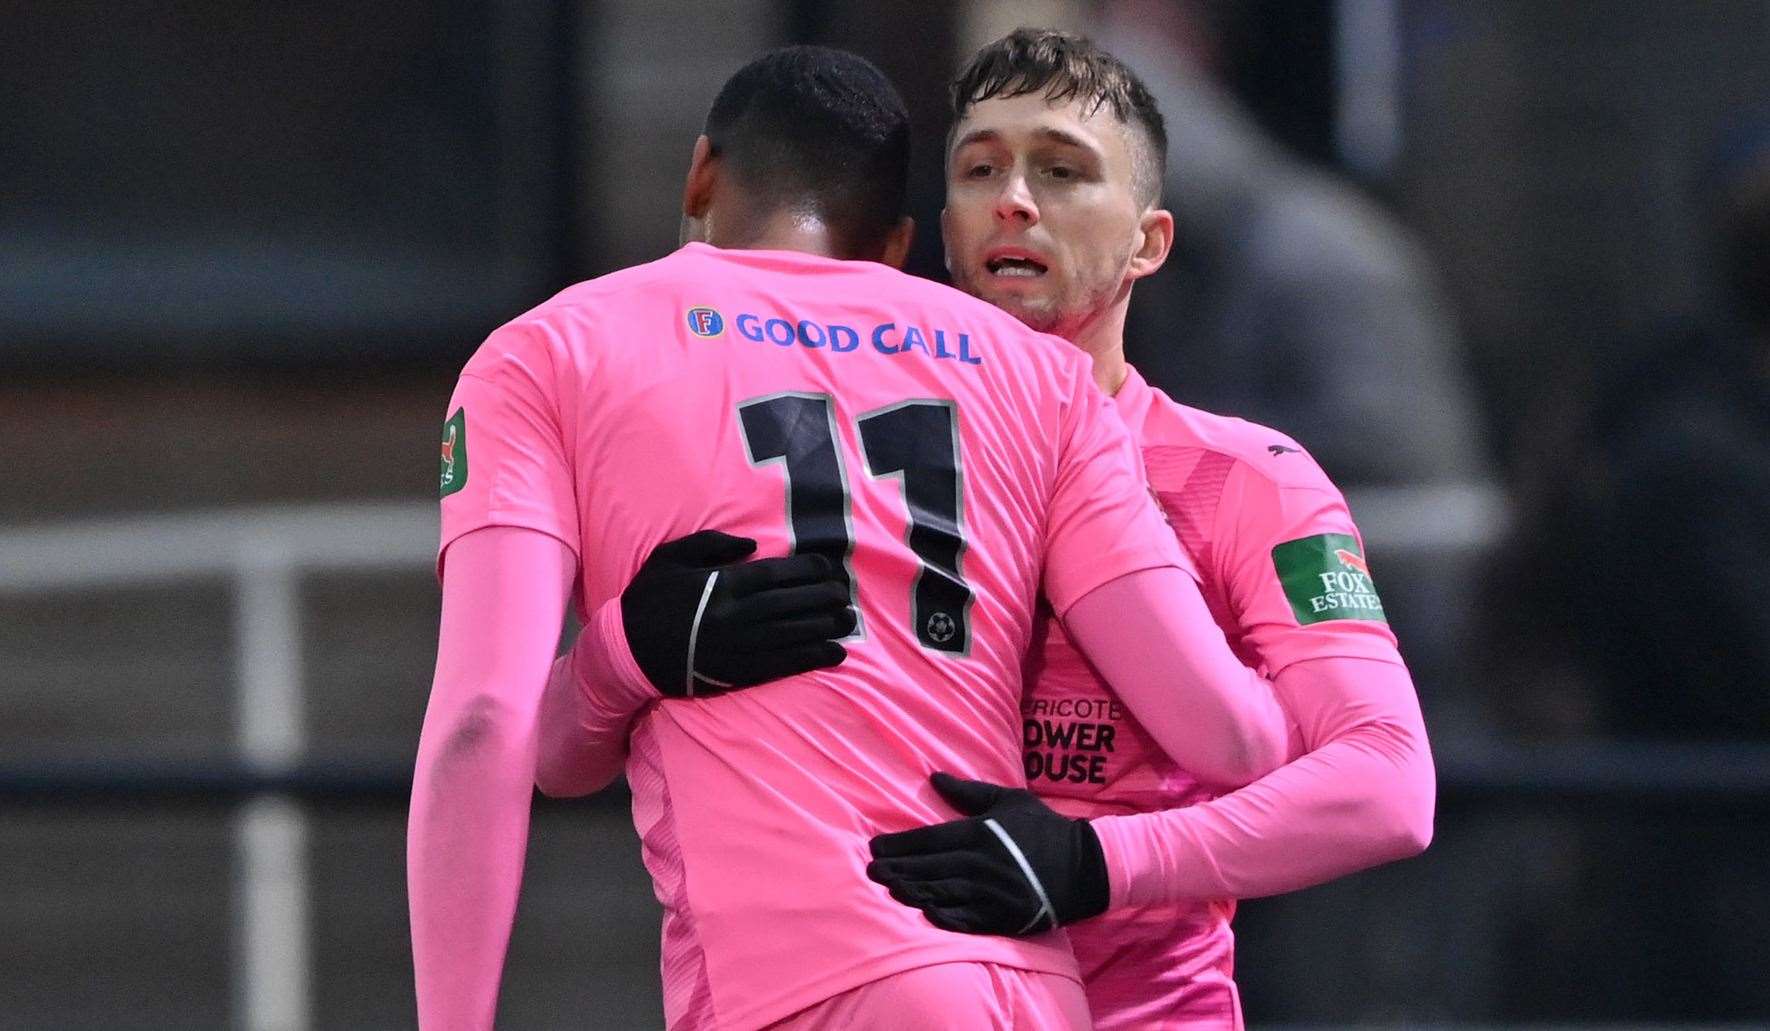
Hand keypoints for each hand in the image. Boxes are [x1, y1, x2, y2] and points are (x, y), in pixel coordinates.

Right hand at [621, 530, 855, 697]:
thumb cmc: (649, 599)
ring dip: (827, 626)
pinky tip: (836, 653)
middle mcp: (738, 615)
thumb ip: (711, 544)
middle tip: (846, 594)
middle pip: (793, 603)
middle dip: (824, 598)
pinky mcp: (739, 672)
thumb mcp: (670, 557)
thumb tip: (752, 544)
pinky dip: (813, 658)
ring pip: (795, 633)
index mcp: (723, 584)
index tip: (829, 568)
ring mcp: (741, 646)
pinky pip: (784, 664)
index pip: (777, 574)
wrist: (627, 651)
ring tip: (849, 621)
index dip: (808, 570)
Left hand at [866, 772, 1108, 935]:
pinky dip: (945, 918)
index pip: (929, 840)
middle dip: (898, 870)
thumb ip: (969, 793)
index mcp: (979, 834)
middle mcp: (981, 864)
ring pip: (942, 894)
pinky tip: (925, 915)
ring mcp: (992, 893)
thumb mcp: (1010, 801)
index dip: (899, 845)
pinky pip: (968, 920)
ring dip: (913, 892)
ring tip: (889, 891)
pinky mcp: (1004, 917)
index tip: (875, 848)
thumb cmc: (1044, 830)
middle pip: (929, 869)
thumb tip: (934, 776)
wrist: (1086, 866)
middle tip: (870, 873)